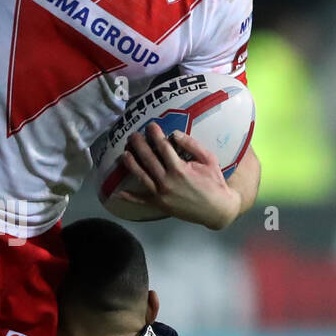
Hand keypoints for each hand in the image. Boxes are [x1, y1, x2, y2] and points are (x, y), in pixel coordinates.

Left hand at [115, 122, 240, 229]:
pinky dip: (130, 198)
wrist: (217, 210)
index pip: (163, 147)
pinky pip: (141, 201)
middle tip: (132, 135)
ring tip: (124, 153)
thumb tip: (174, 134)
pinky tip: (119, 193)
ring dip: (131, 164)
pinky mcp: (160, 205)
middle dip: (139, 145)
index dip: (155, 134)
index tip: (150, 125)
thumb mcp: (208, 160)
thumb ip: (192, 145)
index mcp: (179, 169)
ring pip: (141, 176)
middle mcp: (166, 181)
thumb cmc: (214, 183)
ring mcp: (161, 195)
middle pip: (148, 159)